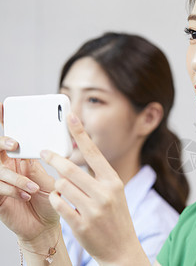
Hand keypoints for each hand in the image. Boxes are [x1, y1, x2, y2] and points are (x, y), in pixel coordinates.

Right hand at [0, 102, 58, 241]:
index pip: (9, 136)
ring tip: (32, 187)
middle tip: (16, 144)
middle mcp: (7, 167)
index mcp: (20, 158)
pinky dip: (12, 189)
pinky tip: (26, 195)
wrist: (45, 226)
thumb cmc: (50, 199)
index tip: (3, 106)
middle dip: (3, 142)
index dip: (3, 120)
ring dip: (15, 176)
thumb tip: (54, 146)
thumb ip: (51, 163)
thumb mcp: (53, 177)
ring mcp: (0, 181)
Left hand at [42, 113, 148, 265]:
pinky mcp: (81, 224)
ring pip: (61, 185)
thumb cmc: (116, 218)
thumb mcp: (115, 193)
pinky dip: (54, 199)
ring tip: (62, 189)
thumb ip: (98, 177)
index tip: (70, 117)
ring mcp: (93, 209)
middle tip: (44, 152)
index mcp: (114, 181)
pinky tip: (60, 201)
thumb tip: (75, 160)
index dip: (81, 133)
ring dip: (57, 184)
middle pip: (70, 168)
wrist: (122, 250)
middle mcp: (105, 193)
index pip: (94, 152)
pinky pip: (57, 203)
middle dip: (54, 158)